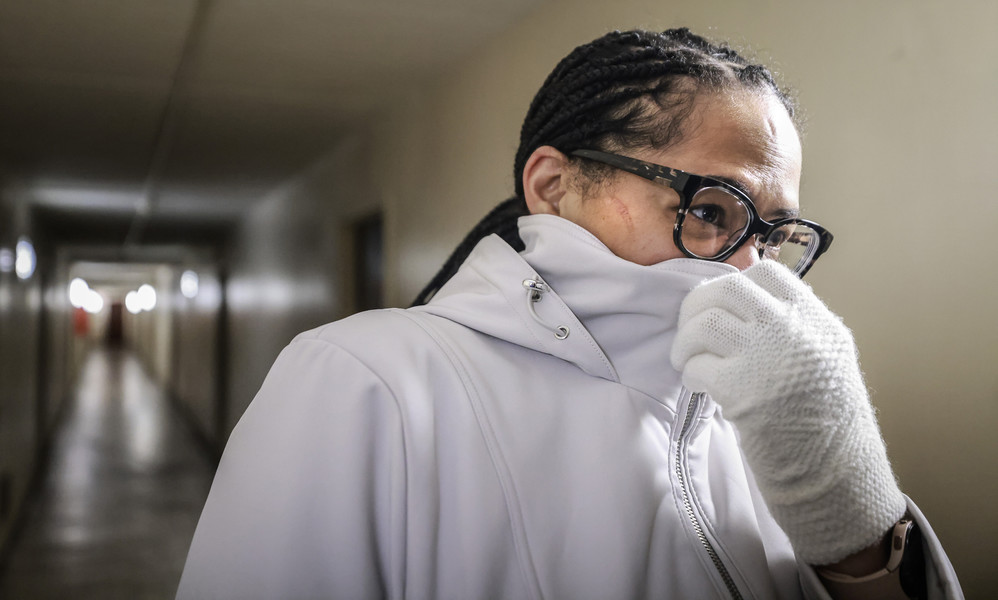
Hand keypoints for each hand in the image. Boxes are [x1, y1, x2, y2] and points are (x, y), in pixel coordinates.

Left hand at [670, 261, 905, 564]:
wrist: (836, 477)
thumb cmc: (826, 425)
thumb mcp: (826, 361)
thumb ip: (794, 329)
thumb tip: (744, 305)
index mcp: (818, 321)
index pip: (768, 273)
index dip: (734, 284)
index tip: (721, 307)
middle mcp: (794, 330)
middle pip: (728, 290)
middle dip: (698, 306)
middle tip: (691, 330)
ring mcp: (767, 356)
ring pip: (705, 322)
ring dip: (685, 341)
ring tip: (686, 360)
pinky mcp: (740, 388)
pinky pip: (697, 365)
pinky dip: (690, 373)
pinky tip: (698, 385)